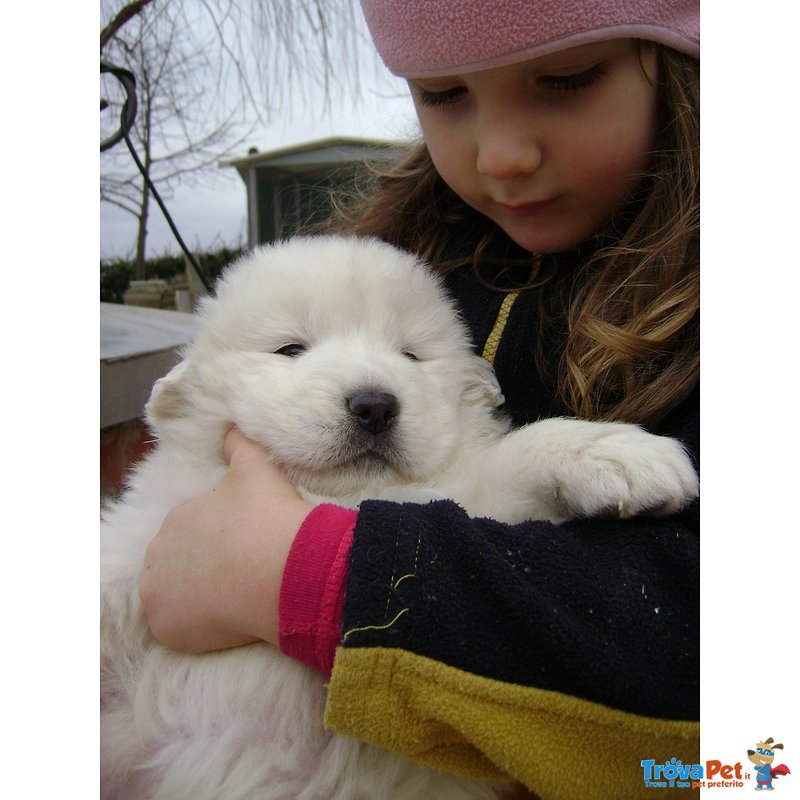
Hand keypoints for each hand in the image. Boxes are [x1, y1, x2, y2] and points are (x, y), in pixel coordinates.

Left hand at [139, 428, 313, 652]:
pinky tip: (227, 621)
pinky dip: (197, 628)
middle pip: (178, 565)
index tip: (244, 547)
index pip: (191, 532)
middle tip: (241, 574)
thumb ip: (239, 443)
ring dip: (197, 598)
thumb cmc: (269, 515)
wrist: (282, 565)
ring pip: (175, 597)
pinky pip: (177, 629)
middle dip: (204, 569)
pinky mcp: (166, 627)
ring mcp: (157, 592)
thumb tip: (231, 427)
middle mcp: (157, 552)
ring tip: (235, 599)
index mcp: (177, 517)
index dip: (219, 541)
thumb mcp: (256, 466)